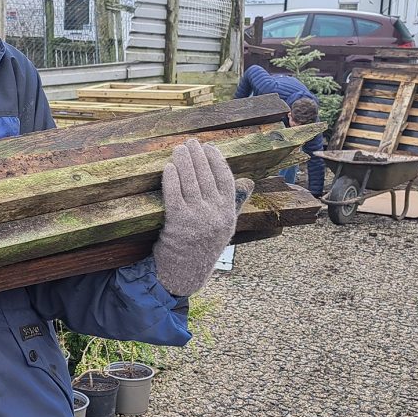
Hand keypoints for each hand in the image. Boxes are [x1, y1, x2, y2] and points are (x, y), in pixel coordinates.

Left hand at [152, 140, 253, 295]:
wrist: (186, 274)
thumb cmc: (204, 247)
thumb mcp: (226, 227)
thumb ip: (235, 203)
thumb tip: (248, 181)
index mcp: (228, 213)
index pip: (226, 180)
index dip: (217, 161)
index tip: (209, 147)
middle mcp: (215, 214)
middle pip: (206, 177)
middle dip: (197, 156)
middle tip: (190, 142)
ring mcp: (197, 218)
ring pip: (190, 183)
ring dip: (184, 162)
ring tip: (178, 149)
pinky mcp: (178, 223)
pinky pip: (174, 195)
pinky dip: (171, 179)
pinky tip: (169, 167)